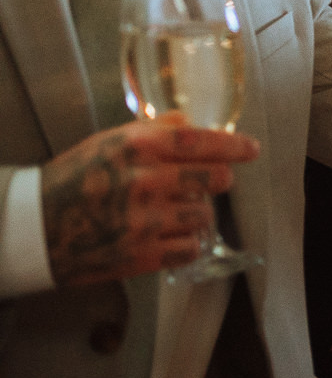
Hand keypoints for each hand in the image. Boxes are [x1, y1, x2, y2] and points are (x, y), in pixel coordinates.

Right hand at [40, 114, 259, 286]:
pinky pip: (190, 247)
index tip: (251, 149)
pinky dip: (185, 242)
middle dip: (217, 180)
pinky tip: (167, 235)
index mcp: (137, 148)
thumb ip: (152, 130)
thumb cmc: (73, 180)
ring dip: (195, 213)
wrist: (33, 228)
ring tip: (170, 211)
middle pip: (214, 179)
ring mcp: (145, 221)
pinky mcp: (142, 256)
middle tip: (209, 182)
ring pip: (204, 215)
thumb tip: (189, 121)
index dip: (233, 146)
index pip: (201, 141)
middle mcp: (145, 181)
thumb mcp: (107, 143)